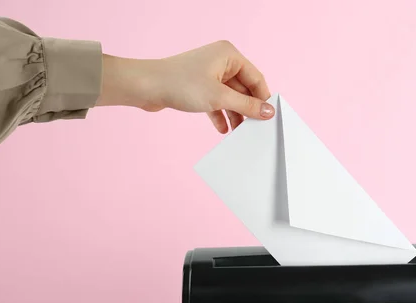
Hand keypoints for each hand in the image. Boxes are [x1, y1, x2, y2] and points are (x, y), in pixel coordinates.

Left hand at [95, 40, 274, 132]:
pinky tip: (222, 129)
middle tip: (255, 129)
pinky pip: (216, 101)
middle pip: (243, 89)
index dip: (263, 98)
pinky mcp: (198, 86)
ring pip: (230, 97)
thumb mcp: (219, 97)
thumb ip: (247, 105)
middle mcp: (221, 61)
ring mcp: (209, 74)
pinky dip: (220, 114)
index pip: (256, 78)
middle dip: (247, 109)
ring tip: (239, 133)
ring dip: (234, 115)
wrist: (146, 87)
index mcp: (229, 55)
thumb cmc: (180, 84)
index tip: (269, 118)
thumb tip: (269, 112)